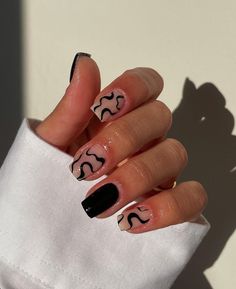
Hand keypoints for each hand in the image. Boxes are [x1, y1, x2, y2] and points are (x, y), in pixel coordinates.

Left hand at [36, 53, 207, 233]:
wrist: (55, 216)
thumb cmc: (55, 175)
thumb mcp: (53, 144)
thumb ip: (71, 109)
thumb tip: (85, 65)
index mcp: (120, 117)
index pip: (147, 83)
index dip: (133, 87)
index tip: (102, 107)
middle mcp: (146, 138)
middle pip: (160, 116)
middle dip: (124, 138)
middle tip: (88, 164)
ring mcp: (161, 170)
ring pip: (175, 155)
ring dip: (137, 177)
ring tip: (100, 201)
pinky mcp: (171, 203)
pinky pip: (192, 198)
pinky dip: (167, 208)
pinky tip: (130, 220)